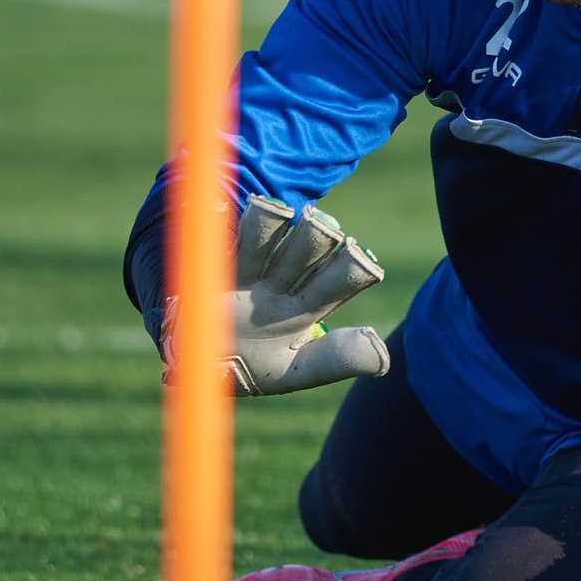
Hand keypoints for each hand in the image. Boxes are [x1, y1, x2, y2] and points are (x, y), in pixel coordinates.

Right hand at [163, 195, 388, 395]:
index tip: (356, 260)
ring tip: (278, 211)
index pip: (337, 280)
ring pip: (262, 237)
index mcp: (307, 304)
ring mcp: (243, 270)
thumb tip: (385, 356)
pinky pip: (210, 238)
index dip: (349, 269)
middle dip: (315, 239)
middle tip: (320, 228)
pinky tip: (214, 209)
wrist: (195, 362)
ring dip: (271, 221)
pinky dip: (211, 220)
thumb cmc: (252, 367)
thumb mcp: (293, 371)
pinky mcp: (206, 265)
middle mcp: (280, 280)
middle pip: (305, 251)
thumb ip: (335, 360)